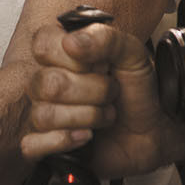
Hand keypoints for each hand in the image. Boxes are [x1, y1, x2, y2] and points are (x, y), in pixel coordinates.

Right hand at [21, 22, 171, 177]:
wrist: (151, 130)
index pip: (42, 44)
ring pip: (43, 116)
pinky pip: (33, 145)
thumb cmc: (137, 90)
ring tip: (105, 115)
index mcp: (61, 54)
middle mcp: (47, 81)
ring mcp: (44, 113)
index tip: (102, 64)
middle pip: (46, 84)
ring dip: (87, 117)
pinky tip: (86, 137)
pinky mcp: (45, 145)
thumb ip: (105, 39)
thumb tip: (70, 43)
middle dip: (92, 91)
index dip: (75, 58)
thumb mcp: (132, 54)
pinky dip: (63, 141)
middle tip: (111, 92)